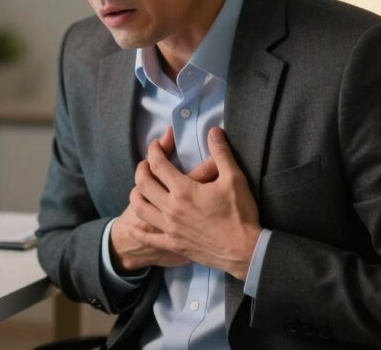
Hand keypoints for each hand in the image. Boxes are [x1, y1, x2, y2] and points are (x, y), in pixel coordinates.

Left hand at [133, 126, 261, 279]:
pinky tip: (135, 226)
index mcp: (183, 190)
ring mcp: (170, 228)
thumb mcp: (234, 178)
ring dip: (136, 194)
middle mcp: (171, 208)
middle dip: (141, 169)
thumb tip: (214, 130)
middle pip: (143, 184)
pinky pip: (148, 237)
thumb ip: (222, 152)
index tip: (155, 144)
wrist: (245, 250)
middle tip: (145, 164)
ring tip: (140, 189)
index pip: (158, 164)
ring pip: (141, 208)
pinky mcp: (173, 244)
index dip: (153, 150)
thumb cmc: (240, 214)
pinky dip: (139, 230)